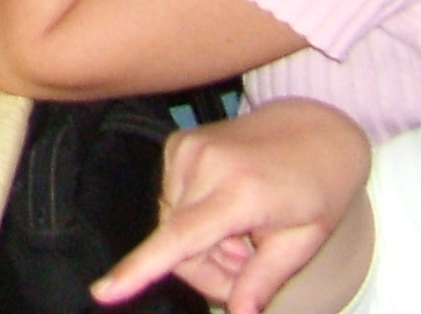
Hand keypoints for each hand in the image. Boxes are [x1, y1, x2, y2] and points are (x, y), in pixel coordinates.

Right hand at [93, 100, 371, 313]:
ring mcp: (185, 148)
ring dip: (201, 248)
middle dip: (206, 272)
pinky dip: (193, 220)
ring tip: (244, 239)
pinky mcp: (176, 143)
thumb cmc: (318, 189)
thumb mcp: (303, 242)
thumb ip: (263, 280)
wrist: (316, 129)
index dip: (141, 268)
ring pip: (170, 228)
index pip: (182, 237)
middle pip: (176, 246)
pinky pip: (171, 203)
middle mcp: (204, 164)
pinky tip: (226, 215)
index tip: (102, 292)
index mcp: (240, 191)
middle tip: (246, 273)